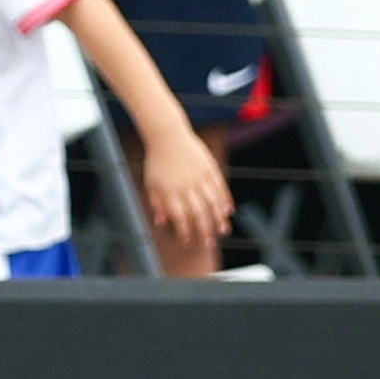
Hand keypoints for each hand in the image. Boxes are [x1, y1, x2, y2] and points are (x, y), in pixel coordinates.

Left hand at [140, 123, 233, 247]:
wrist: (167, 135)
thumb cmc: (157, 161)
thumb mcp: (151, 182)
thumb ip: (156, 203)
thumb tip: (161, 222)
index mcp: (170, 190)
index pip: (179, 216)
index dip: (184, 230)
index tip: (187, 241)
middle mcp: (186, 186)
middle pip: (198, 212)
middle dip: (204, 230)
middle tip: (209, 243)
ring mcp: (199, 176)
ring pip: (212, 202)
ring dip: (219, 218)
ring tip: (224, 230)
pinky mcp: (209, 168)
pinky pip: (220, 187)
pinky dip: (225, 200)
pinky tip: (228, 211)